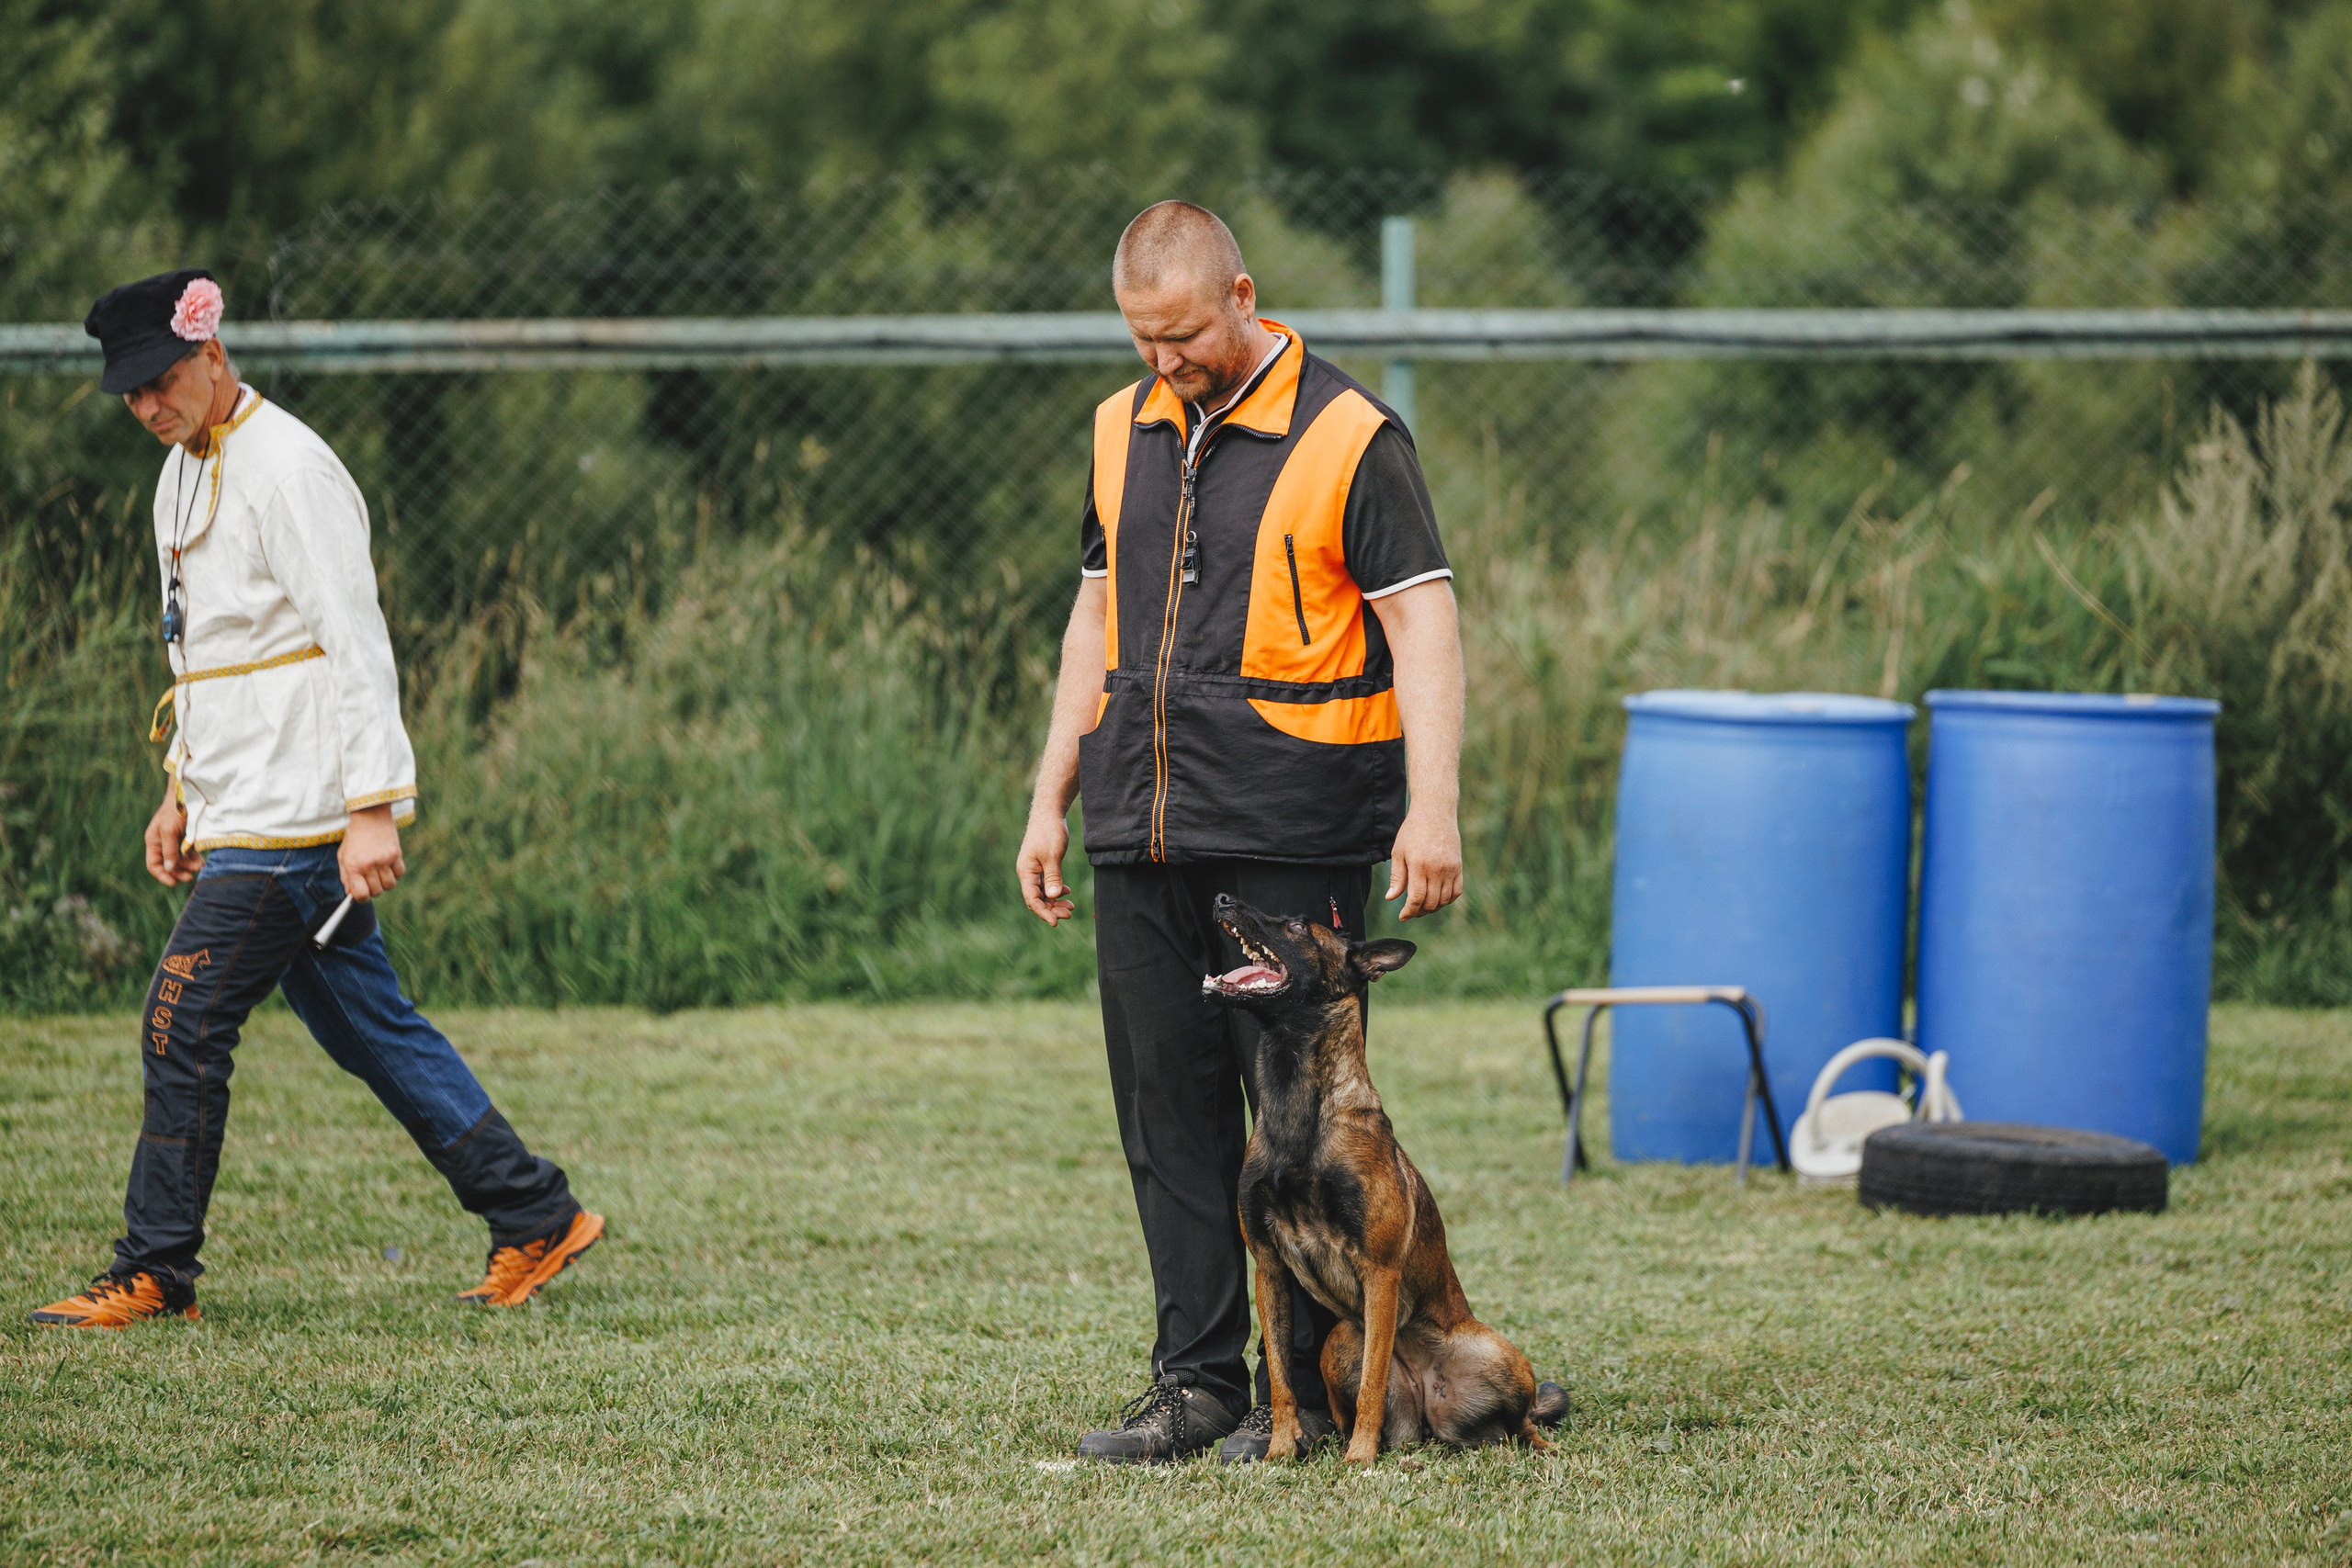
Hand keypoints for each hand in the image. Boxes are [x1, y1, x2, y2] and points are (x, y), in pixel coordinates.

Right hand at [144, 789, 200, 886]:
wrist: (189, 794)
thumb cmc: (176, 810)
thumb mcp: (169, 830)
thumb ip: (169, 850)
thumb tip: (169, 869)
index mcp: (154, 842)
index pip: (154, 865)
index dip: (162, 875)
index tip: (174, 883)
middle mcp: (163, 843)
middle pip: (169, 865)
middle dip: (179, 872)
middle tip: (191, 876)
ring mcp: (175, 841)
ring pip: (181, 861)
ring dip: (189, 866)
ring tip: (200, 865)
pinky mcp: (187, 838)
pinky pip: (189, 854)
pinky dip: (194, 858)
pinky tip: (201, 860)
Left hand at [339, 805, 406, 899]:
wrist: (370, 816)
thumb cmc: (355, 838)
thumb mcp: (343, 856)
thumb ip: (346, 876)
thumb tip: (351, 894)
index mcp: (353, 866)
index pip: (360, 894)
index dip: (362, 899)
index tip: (362, 895)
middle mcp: (369, 865)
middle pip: (377, 891)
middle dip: (374, 890)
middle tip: (371, 881)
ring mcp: (384, 860)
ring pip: (390, 885)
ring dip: (385, 882)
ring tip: (381, 873)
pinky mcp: (396, 854)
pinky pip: (400, 873)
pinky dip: (395, 873)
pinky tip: (389, 865)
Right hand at [1017, 810, 1076, 925]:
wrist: (1049, 814)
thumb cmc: (1049, 832)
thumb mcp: (1053, 855)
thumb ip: (1053, 877)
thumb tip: (1054, 897)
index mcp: (1026, 872)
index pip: (1032, 899)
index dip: (1043, 912)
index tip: (1055, 922)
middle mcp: (1028, 874)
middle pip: (1038, 899)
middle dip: (1052, 909)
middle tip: (1069, 914)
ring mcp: (1035, 871)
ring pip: (1044, 893)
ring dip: (1056, 902)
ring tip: (1071, 907)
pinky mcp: (1042, 867)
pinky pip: (1047, 885)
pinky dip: (1056, 890)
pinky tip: (1067, 892)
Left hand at [1385, 806, 1462, 919]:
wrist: (1435, 812)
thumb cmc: (1413, 831)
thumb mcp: (1399, 852)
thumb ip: (1397, 877)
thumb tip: (1391, 898)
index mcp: (1420, 866)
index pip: (1416, 898)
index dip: (1409, 911)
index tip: (1402, 916)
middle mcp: (1437, 869)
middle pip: (1431, 903)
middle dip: (1419, 912)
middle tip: (1411, 911)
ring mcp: (1450, 869)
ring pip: (1444, 900)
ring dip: (1433, 908)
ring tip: (1422, 906)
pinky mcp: (1458, 867)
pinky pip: (1456, 892)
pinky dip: (1447, 900)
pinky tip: (1437, 899)